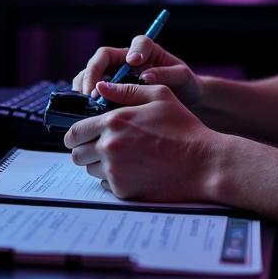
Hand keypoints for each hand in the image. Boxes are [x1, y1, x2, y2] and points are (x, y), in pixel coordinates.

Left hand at [63, 82, 220, 201]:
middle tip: (100, 146)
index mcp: (114, 121)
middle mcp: (110, 147)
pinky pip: (106, 184)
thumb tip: (100, 87)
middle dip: (85, 149)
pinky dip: (114, 178)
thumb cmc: (183, 128)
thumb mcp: (160, 96)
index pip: (75, 131)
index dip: (75, 134)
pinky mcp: (124, 191)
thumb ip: (126, 90)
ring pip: (90, 169)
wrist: (202, 163)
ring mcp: (115, 171)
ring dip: (99, 163)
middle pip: (77, 154)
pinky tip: (134, 169)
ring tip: (122, 156)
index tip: (81, 135)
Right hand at [71, 37, 202, 109]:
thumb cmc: (185, 85)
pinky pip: (92, 90)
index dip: (133, 50)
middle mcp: (127, 60)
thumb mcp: (182, 77)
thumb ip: (167, 74)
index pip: (137, 43)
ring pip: (92, 73)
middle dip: (94, 72)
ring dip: (85, 85)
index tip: (134, 62)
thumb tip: (146, 76)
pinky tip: (88, 110)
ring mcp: (116, 75)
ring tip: (87, 101)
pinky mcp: (110, 91)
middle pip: (103, 57)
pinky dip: (86, 98)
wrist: (184, 102)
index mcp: (147, 50)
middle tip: (93, 90)